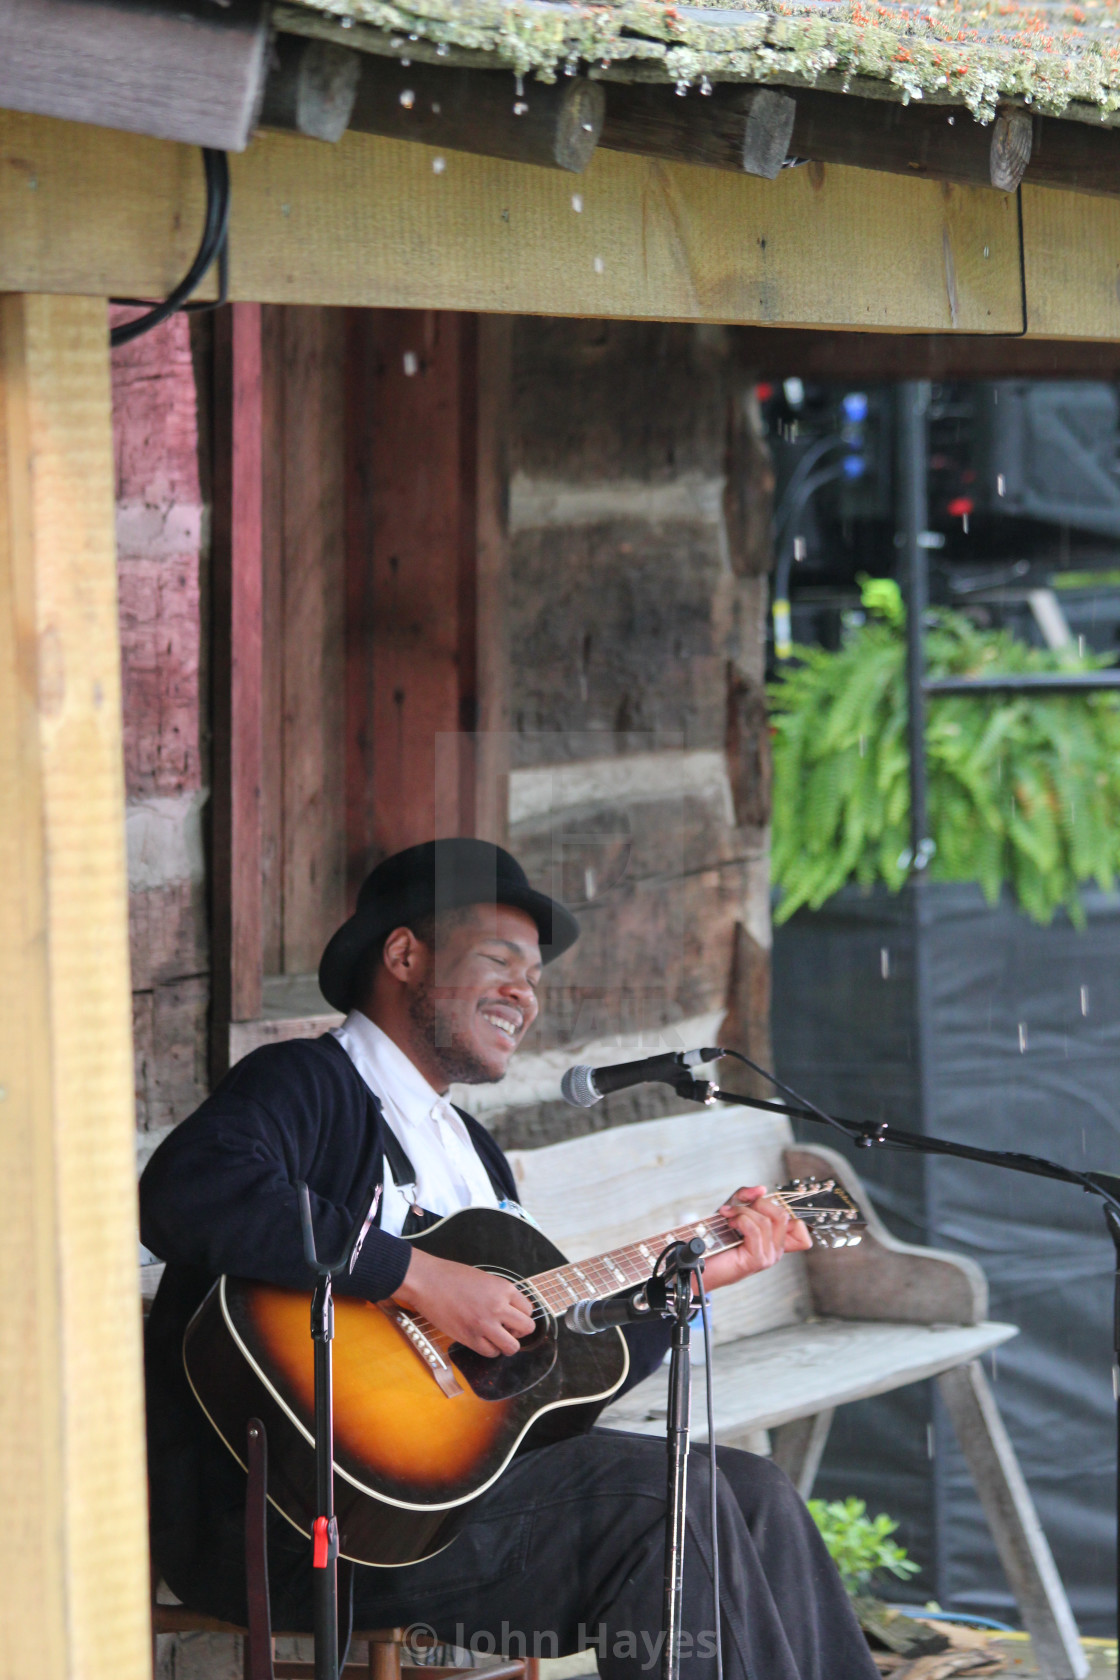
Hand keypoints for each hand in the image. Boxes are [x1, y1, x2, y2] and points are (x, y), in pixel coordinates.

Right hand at [393, 1247, 535, 1356]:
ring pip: (512, 1347)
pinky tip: (483, 1340)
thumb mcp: (484, 1279)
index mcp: (504, 1289)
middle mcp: (498, 1307)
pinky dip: (490, 1349)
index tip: (512, 1316)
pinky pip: (491, 1353)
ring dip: (507, 1344)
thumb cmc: (451, 1276)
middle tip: (507, 1328)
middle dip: (519, 1331)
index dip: (521, 1314)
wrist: (427, 1282)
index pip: (529, 1310)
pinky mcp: (470, 1338)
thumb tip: (510, 1310)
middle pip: (526, 1328)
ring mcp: (485, 1324)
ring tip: (496, 1337)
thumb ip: (500, 1294)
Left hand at [701, 1185, 811, 1291]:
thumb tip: (761, 1189)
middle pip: (783, 1215)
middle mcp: (776, 1250)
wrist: (700, 1263)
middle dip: (758, 1204)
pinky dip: (741, 1220)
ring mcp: (769, 1257)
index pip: (800, 1229)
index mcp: (775, 1240)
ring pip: (767, 1221)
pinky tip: (731, 1224)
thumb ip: (747, 1197)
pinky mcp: (758, 1260)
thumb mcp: (734, 1211)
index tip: (758, 1205)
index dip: (783, 1209)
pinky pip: (755, 1230)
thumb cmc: (717, 1240)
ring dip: (743, 1211)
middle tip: (738, 1207)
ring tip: (729, 1216)